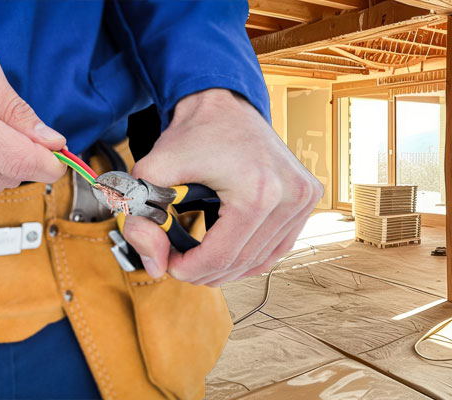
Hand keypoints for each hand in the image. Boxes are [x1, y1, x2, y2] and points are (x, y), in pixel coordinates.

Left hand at [122, 89, 321, 284]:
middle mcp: (290, 195)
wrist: (225, 104)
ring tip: (202, 255)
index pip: (222, 256)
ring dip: (229, 267)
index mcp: (258, 191)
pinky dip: (252, 254)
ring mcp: (304, 197)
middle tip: (181, 260)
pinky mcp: (308, 197)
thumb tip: (156, 267)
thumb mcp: (153, 172)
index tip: (169, 263)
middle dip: (206, 270)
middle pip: (243, 262)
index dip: (189, 269)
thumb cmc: (192, 134)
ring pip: (263, 259)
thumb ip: (143, 221)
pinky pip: (280, 245)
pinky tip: (230, 249)